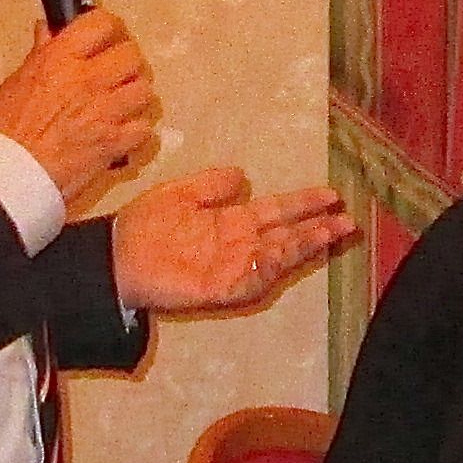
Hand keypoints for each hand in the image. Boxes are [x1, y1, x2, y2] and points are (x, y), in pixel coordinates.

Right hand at [0, 10, 161, 202]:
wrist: (8, 173)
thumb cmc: (4, 129)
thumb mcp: (17, 82)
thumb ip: (41, 54)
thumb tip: (47, 31)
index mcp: (61, 59)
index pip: (102, 23)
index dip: (110, 28)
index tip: (108, 37)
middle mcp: (88, 80)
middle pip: (132, 56)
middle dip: (126, 63)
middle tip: (115, 73)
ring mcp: (105, 112)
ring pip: (144, 91)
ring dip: (134, 96)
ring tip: (121, 104)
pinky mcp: (114, 143)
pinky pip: (143, 129)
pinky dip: (136, 132)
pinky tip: (121, 133)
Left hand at [111, 168, 355, 313]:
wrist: (114, 257)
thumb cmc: (144, 226)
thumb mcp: (181, 193)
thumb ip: (212, 185)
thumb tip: (242, 174)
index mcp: (232, 221)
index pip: (277, 211)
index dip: (304, 204)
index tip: (331, 195)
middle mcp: (238, 244)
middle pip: (287, 235)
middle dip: (317, 229)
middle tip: (347, 221)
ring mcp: (231, 267)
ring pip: (277, 257)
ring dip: (304, 247)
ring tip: (330, 234)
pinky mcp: (218, 288)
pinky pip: (250, 281)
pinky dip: (268, 270)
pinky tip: (285, 256)